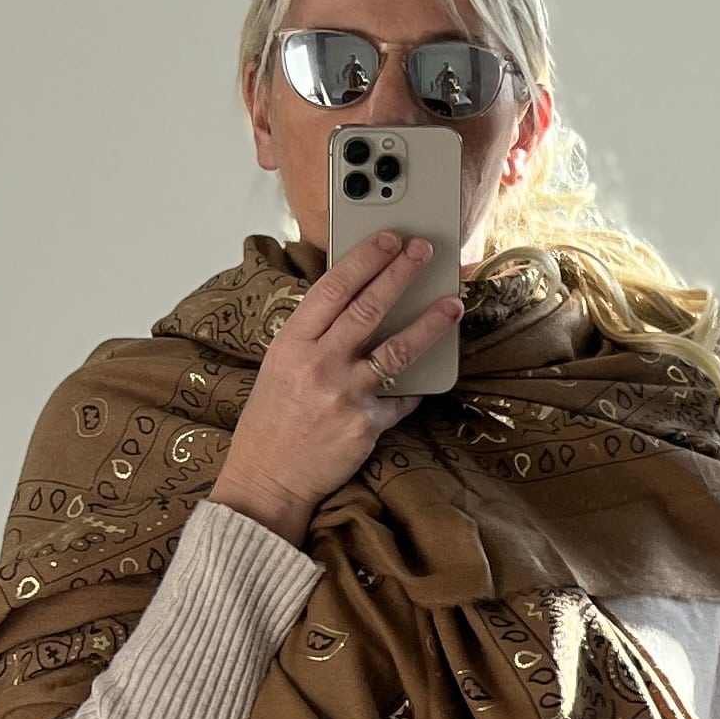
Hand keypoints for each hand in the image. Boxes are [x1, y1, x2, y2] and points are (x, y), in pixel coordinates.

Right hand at [208, 228, 465, 542]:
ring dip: (430, 323)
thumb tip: (352, 304)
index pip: (334, 287)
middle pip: (369, 307)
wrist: (267, 479)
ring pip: (397, 349)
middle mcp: (318, 364)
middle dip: (402, 273)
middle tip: (425, 251)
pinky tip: (427, 375)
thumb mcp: (279, 368)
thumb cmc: (272, 424)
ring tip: (452, 304)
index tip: (389, 239)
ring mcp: (344, 395)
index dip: (366, 258)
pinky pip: (401, 398)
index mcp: (292, 343)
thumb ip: (312, 337)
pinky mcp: (365, 426)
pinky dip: (413, 387)